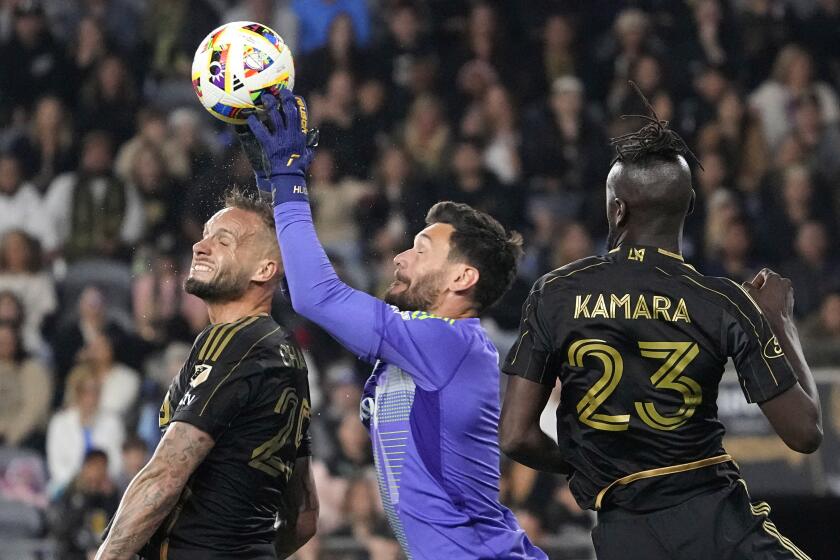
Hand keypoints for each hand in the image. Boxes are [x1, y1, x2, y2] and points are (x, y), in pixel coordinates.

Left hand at [237, 90, 318, 204]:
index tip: (294, 96)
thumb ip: (309, 148)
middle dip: (285, 99)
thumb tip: (312, 143)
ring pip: (275, 117)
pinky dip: (255, 124)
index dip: (298, 103)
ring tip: (265, 98)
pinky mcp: (270, 145)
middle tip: (279, 92)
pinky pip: (261, 131)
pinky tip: (250, 118)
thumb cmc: (298, 169)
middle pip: (290, 111)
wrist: (289, 177)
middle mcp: (292, 134)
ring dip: (270, 106)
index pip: (302, 115)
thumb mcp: (307, 156)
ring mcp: (280, 139)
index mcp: (301, 135)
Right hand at [742, 268, 794, 323]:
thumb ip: (746, 286)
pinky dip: (775, 298)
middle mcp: (785, 281)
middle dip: (762, 286)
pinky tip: (770, 307)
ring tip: (763, 302)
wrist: (778, 322)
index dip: (756, 280)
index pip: (764, 272)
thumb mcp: (750, 294)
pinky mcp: (791, 299)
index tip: (753, 289)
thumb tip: (747, 285)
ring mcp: (789, 290)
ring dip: (769, 292)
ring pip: (776, 287)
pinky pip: (781, 295)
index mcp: (775, 277)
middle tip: (757, 296)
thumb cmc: (763, 307)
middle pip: (770, 280)